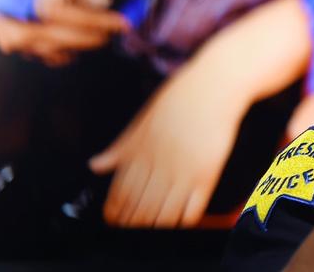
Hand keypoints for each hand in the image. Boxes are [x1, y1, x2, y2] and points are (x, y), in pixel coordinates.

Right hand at [0, 11, 109, 65]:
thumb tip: (104, 3)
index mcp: (42, 10)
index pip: (84, 21)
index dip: (107, 22)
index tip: (125, 23)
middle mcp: (29, 31)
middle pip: (74, 40)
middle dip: (97, 36)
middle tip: (115, 31)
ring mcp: (18, 43)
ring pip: (60, 52)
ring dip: (82, 45)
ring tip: (98, 35)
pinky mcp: (12, 47)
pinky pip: (44, 55)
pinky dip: (62, 50)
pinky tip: (74, 42)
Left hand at [89, 56, 239, 226]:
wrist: (218, 82)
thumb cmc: (183, 95)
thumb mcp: (144, 117)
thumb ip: (120, 146)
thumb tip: (95, 165)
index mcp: (141, 149)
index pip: (121, 191)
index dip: (114, 211)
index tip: (112, 220)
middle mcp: (160, 162)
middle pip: (139, 207)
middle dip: (131, 224)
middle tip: (128, 231)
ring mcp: (184, 169)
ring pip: (163, 213)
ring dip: (153, 227)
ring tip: (149, 232)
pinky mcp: (208, 173)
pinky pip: (192, 210)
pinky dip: (183, 222)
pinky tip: (178, 223)